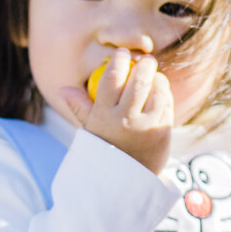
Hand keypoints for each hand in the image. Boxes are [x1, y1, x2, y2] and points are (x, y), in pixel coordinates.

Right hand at [56, 49, 173, 174]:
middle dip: (144, 65)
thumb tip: (63, 89)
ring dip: (157, 77)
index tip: (121, 54)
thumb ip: (80, 107)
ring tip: (154, 75)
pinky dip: (165, 93)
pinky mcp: (163, 131)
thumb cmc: (106, 147)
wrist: (128, 178)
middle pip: (138, 81)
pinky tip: (160, 91)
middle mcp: (126, 120)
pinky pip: (167, 103)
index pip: (111, 78)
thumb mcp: (90, 130)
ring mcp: (146, 126)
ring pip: (157, 90)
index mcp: (104, 115)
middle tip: (145, 60)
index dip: (118, 61)